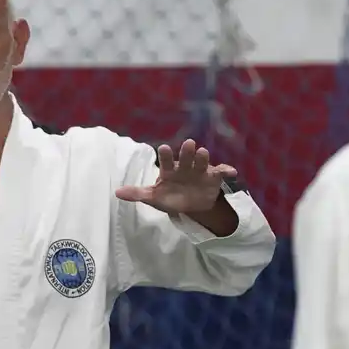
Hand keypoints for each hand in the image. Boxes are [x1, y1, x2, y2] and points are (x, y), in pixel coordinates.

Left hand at [114, 139, 236, 214]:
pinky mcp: (213, 177)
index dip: (166, 155)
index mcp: (169, 170)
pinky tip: (231, 171)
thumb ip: (137, 194)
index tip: (165, 148)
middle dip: (187, 152)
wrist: (191, 205)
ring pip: (201, 162)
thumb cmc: (170, 197)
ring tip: (203, 152)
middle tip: (189, 144)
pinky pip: (220, 172)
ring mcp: (199, 170)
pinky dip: (226, 171)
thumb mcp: (154, 197)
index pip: (166, 161)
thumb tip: (117, 193)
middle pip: (186, 157)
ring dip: (203, 157)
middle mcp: (185, 166)